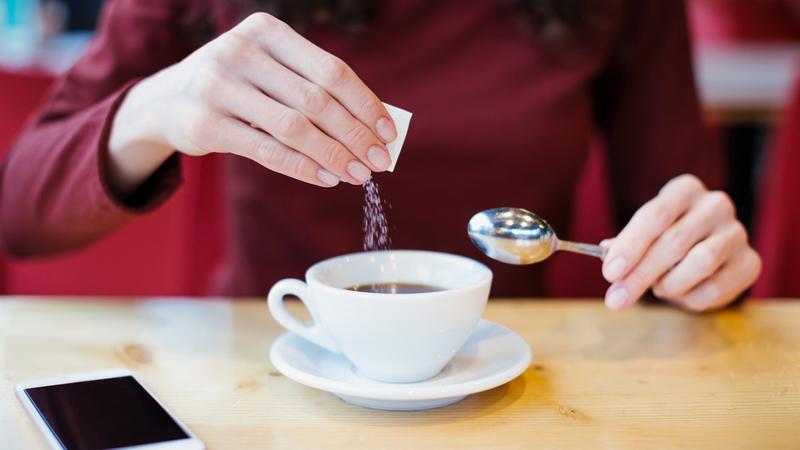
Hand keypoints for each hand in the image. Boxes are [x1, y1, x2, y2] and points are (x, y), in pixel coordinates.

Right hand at [109, 13, 395, 194]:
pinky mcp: (204, 124)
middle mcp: (240, 51)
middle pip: (316, 100)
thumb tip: (372, 128)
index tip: (388, 133)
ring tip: (357, 175)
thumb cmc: (237, 85)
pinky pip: (267, 152)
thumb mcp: (269, 70)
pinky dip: (303, 168)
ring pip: (294, 128)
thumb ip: (312, 88)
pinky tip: (327, 179)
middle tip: (379, 162)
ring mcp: (218, 86)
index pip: (331, 70)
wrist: (166, 100)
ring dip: (333, 156)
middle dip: (355, 135)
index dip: (365, 104)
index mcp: (266, 31)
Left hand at [601, 174, 760, 311]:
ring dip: (669, 284)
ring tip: (659, 288)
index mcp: (685, 190)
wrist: (709, 253)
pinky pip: (716, 288)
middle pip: (674, 242)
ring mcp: (737, 232)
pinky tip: (683, 294)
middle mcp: (715, 205)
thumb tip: (608, 259)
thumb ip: (625, 246)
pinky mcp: (750, 262)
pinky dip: (690, 298)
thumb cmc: (665, 239)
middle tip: (616, 299)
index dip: (630, 246)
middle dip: (640, 275)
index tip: (610, 273)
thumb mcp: (643, 236)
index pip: (655, 215)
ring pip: (700, 263)